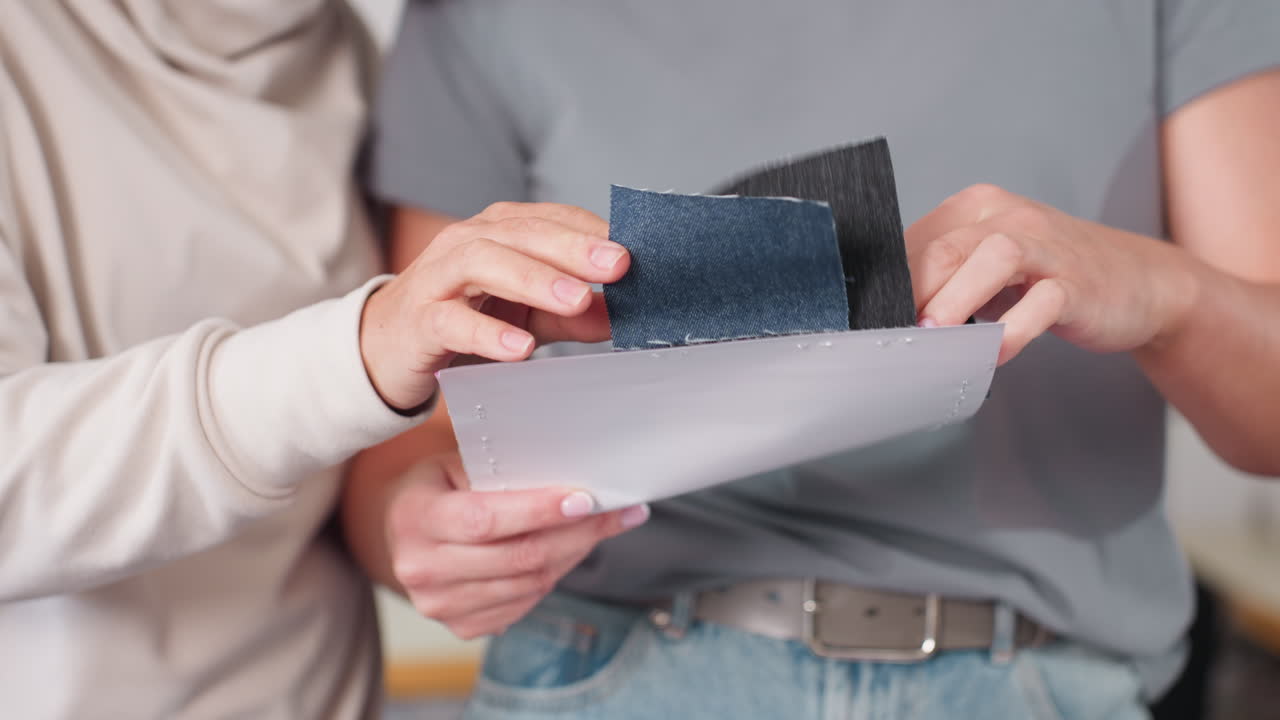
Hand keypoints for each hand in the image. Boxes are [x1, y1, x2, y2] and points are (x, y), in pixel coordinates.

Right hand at [360, 202, 629, 410]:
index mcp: (499, 232)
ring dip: (535, 280)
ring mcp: (439, 278)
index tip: (639, 250)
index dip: (594, 232)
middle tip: (619, 265)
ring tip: (577, 300)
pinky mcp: (419, 320)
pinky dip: (487, 333)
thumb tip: (623, 315)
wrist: (386, 347)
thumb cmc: (462, 319)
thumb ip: (572, 314)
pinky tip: (520, 349)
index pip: (551, 220)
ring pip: (484, 262)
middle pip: (521, 233)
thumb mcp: (526, 316)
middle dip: (573, 247)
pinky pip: (451, 320)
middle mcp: (468, 242)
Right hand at [385, 455, 649, 638]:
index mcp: (415, 516)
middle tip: (615, 512)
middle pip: (517, 558)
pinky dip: (552, 578)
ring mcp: (438, 604)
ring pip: (528, 584)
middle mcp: (420, 567)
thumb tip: (573, 484)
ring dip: (572, 555)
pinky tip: (564, 554)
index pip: (485, 519)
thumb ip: (503, 473)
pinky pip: (523, 605)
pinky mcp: (459, 626)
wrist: (404, 529)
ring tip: (597, 528)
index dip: (539, 512)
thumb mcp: (459, 465)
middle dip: (576, 534)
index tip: (585, 501)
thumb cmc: (441, 486)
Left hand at [906, 184, 1194, 363]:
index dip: (890, 281)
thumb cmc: (1054, 276)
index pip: (919, 239)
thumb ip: (948, 277)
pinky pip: (1042, 302)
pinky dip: (1013, 330)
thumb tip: (891, 312)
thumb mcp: (991, 267)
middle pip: (946, 246)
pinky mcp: (1077, 283)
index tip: (872, 319)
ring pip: (992, 257)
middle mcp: (1011, 218)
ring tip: (933, 336)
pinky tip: (993, 354)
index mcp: (979, 208)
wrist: (1144, 284)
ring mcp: (1047, 249)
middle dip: (914, 292)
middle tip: (893, 332)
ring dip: (956, 298)